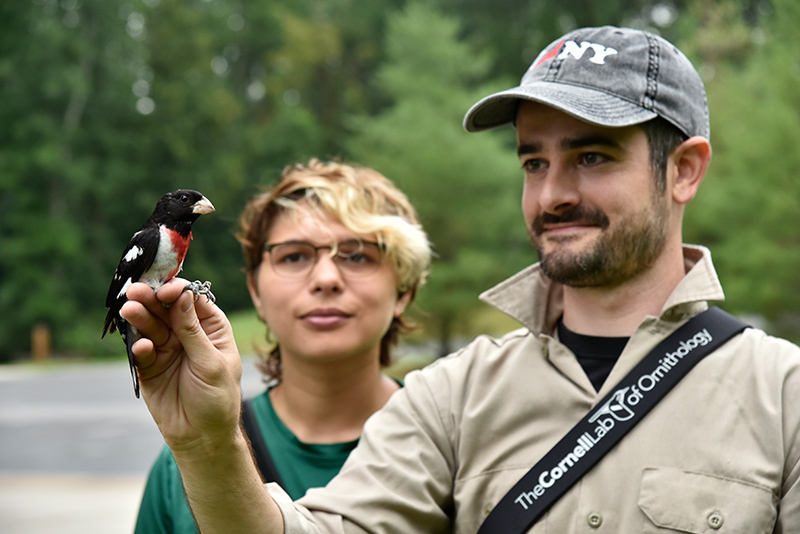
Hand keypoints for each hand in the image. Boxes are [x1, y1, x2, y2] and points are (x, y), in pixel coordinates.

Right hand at [120, 278, 242, 452]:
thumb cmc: (218, 399)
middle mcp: (187, 333)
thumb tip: (183, 295)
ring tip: (130, 310)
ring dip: (140, 317)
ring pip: (150, 326)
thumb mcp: (211, 364)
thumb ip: (193, 331)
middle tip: (136, 292)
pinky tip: (143, 347)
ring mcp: (167, 348)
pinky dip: (140, 346)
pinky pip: (140, 351)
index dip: (178, 292)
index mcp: (211, 327)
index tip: (165, 290)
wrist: (202, 437)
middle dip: (151, 299)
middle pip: (165, 309)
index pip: (192, 300)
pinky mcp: (149, 367)